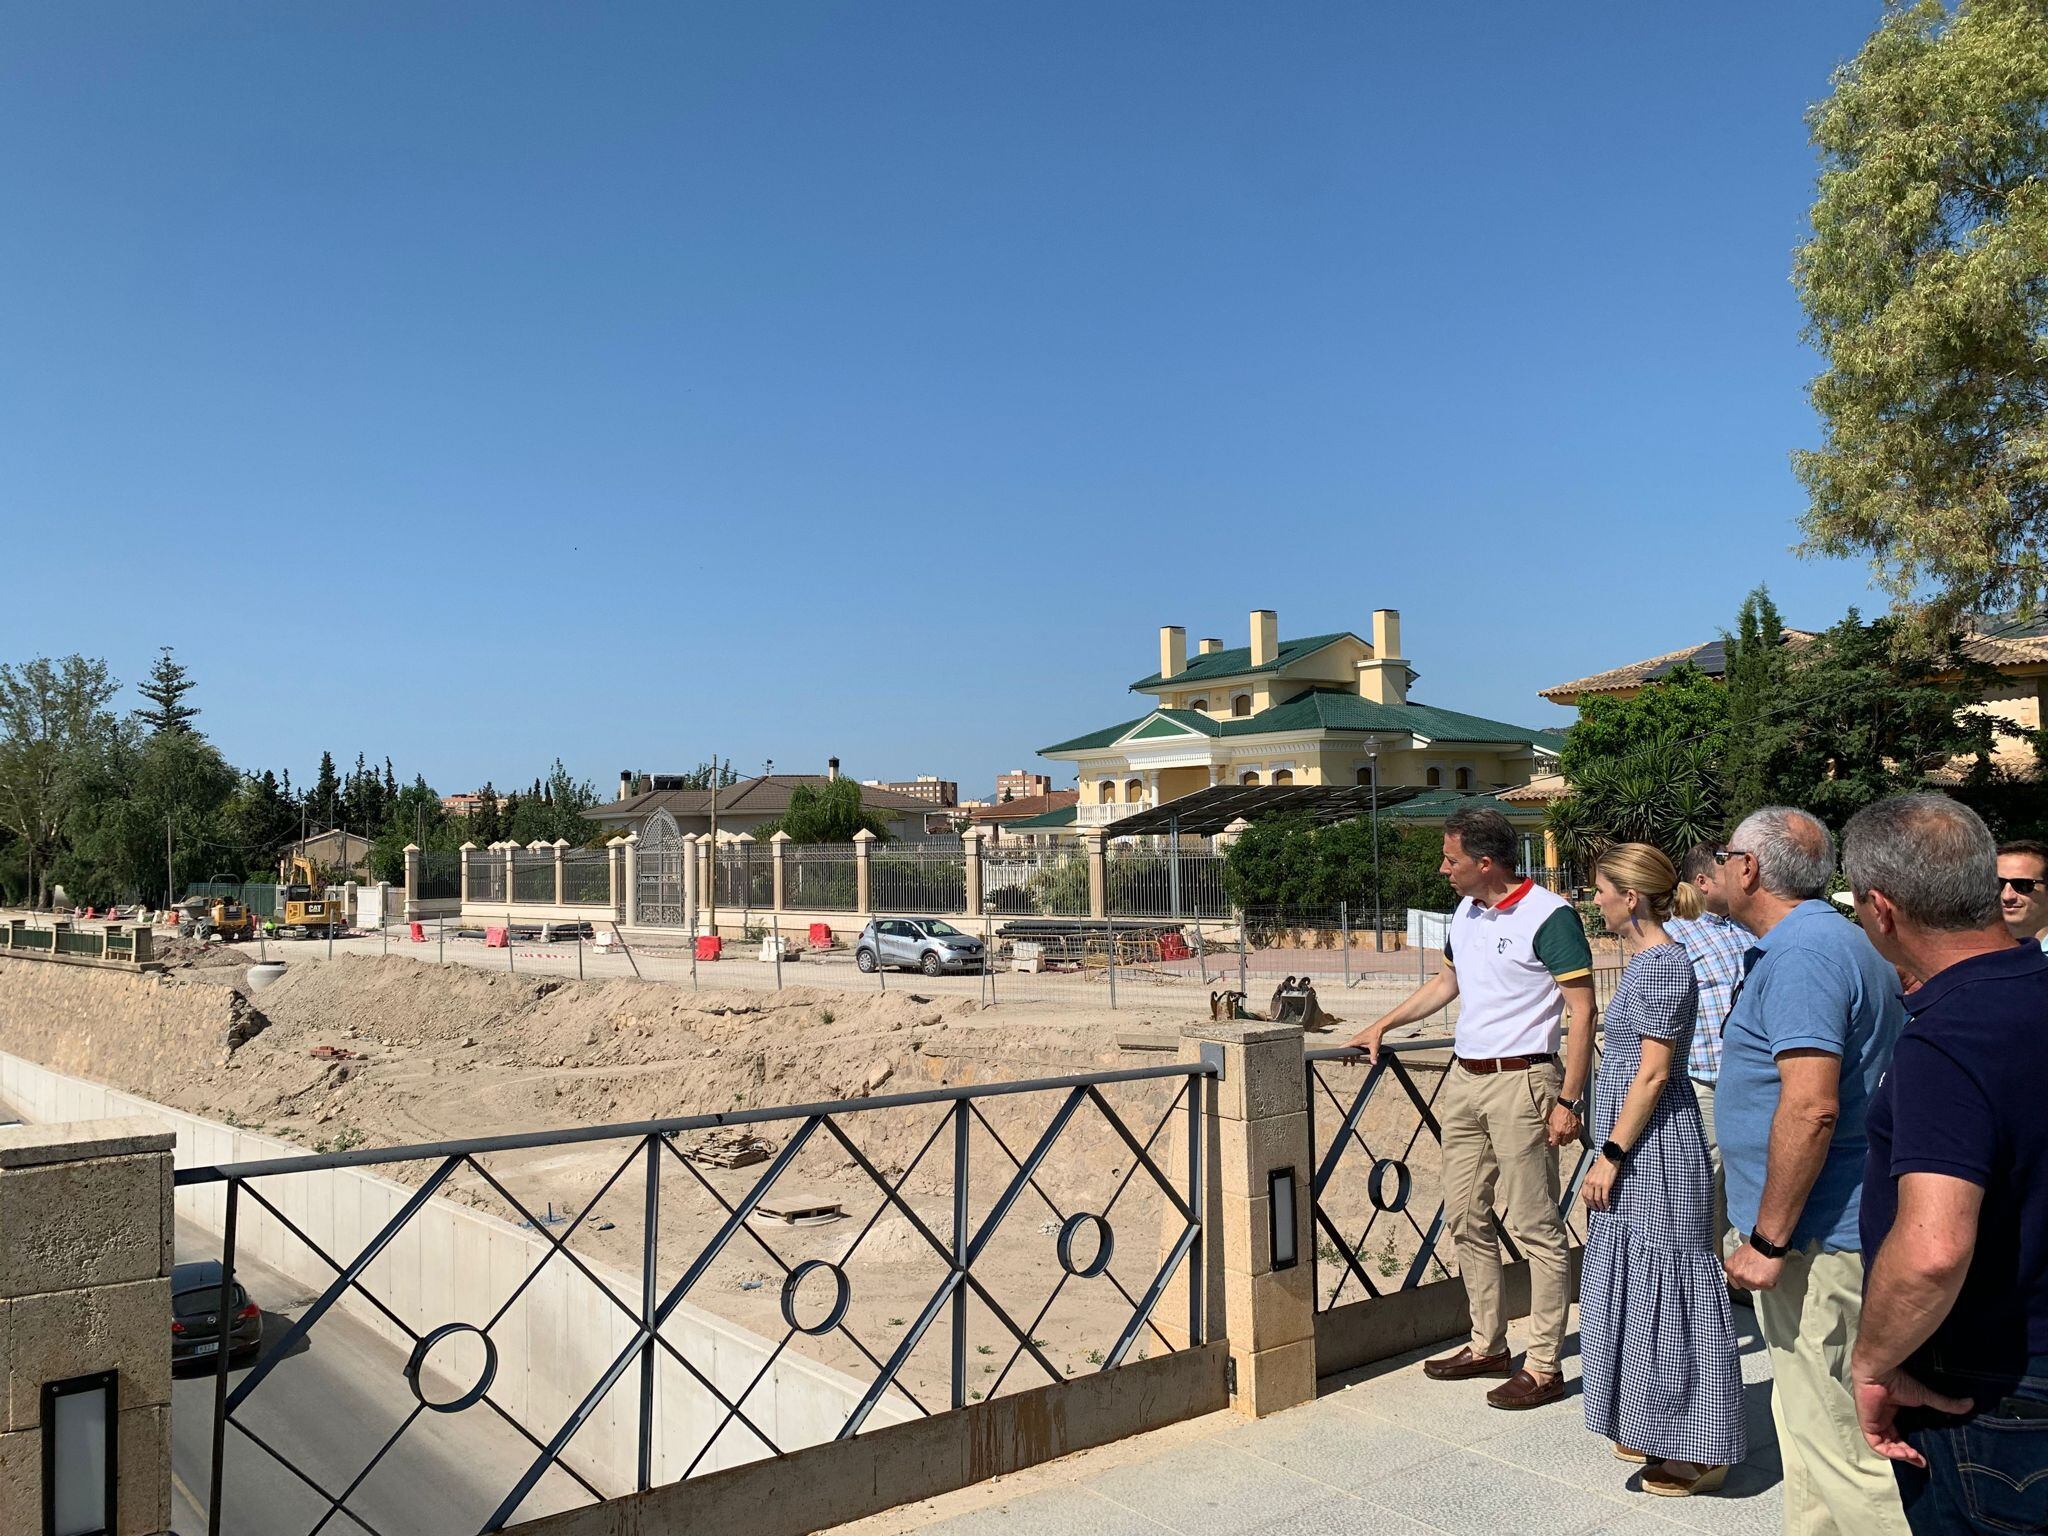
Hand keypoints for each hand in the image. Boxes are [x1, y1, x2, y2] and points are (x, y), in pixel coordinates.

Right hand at [1344, 1020, 1389, 1063]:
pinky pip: (1355, 1047)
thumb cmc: (1375, 1035)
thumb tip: (1374, 1063)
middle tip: (1344, 1064)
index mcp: (1355, 1041)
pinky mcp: (1360, 1040)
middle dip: (1346, 1057)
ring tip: (1352, 1064)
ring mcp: (1357, 1040)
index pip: (1344, 1046)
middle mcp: (1354, 1040)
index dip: (1340, 1051)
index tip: (1337, 1057)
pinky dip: (1355, 1053)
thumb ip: (1373, 1056)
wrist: (1378, 1028)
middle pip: (1347, 1049)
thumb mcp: (1374, 1047)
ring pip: (1352, 1049)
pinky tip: (1358, 1058)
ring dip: (1351, 1056)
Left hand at [1545, 1102, 1580, 1147]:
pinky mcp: (1578, 1129)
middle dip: (1560, 1141)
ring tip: (1565, 1134)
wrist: (1568, 1106)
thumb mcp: (1551, 1121)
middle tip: (1559, 1137)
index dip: (1553, 1142)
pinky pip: (1576, 1137)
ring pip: (1569, 1141)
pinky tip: (1571, 1132)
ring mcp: (1573, 1132)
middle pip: (1563, 1143)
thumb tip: (1550, 1138)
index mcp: (1557, 1131)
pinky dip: (1573, 1136)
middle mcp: (1565, 1133)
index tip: (1553, 1141)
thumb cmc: (1559, 1111)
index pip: (1555, 1143)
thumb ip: (1551, 1131)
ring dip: (1567, 1139)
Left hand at [1580, 1157, 1616, 1211]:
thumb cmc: (1602, 1164)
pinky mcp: (1606, 1185)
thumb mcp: (1592, 1172)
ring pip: (1597, 1199)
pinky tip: (1607, 1206)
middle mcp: (1591, 1182)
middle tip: (1596, 1209)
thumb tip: (1591, 1190)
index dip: (1587, 1202)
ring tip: (1602, 1209)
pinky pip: (1604, 1198)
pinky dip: (1605, 1203)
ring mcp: (1598, 1184)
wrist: (1609, 1158)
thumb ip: (1590, 1180)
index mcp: (1586, 1179)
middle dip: (1593, 1206)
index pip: (1584, 1194)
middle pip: (1590, 1198)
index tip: (1590, 1206)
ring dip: (1600, 1206)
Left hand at [1724, 1241, 1784, 1291]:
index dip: (1743, 1280)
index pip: (1734, 1283)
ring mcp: (1749, 1280)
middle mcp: (1737, 1275)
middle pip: (1746, 1286)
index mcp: (1730, 1268)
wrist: (1767, 1243)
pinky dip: (1771, 1282)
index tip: (1749, 1276)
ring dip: (1762, 1282)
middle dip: (1753, 1281)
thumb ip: (1736, 1266)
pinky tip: (1771, 1272)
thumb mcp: (1738, 1255)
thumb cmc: (1755, 1247)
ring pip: (1757, 1288)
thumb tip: (1738, 1272)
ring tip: (1765, 1270)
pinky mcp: (1761, 1283)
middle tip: (1759, 1270)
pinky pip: (1768, 1288)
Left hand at [1853, 1363, 1971, 1466]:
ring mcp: (1873, 1422)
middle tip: (1920, 1461)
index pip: (1899, 1436)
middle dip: (1906, 1455)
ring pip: (1885, 1446)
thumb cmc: (1898, 1381)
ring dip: (1899, 1455)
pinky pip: (1876, 1444)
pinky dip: (1889, 1452)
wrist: (1880, 1373)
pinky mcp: (1867, 1425)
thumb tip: (1970, 1404)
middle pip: (1893, 1444)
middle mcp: (1881, 1419)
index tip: (1925, 1460)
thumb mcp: (1924, 1397)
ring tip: (1913, 1457)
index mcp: (1891, 1413)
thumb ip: (1945, 1403)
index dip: (1910, 1449)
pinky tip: (1903, 1454)